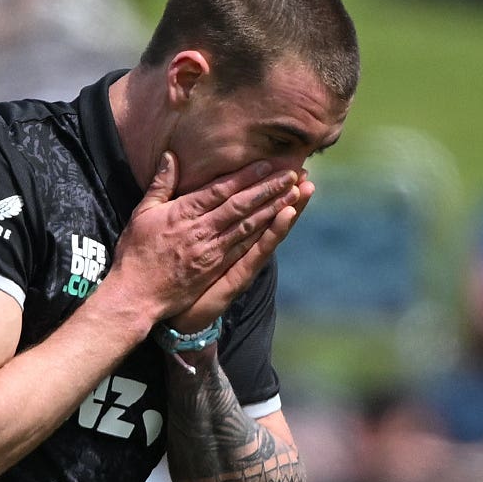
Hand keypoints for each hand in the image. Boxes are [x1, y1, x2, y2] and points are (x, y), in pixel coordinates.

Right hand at [110, 156, 298, 331]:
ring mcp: (210, 251)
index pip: (221, 190)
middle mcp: (201, 231)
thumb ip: (160, 185)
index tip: (268, 164)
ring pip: (248, 226)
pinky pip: (244, 248)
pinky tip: (278, 224)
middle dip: (269, 188)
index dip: (247, 176)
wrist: (135, 296)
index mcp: (183, 213)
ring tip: (295, 193)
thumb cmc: (135, 253)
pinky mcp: (215, 269)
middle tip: (294, 173)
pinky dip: (264, 235)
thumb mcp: (141, 214)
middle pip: (241, 205)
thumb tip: (170, 156)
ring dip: (273, 208)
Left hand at [163, 169, 312, 334]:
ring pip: (270, 229)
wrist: (176, 316)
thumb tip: (186, 183)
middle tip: (306, 171)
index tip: (285, 165)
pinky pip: (259, 250)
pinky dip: (274, 233)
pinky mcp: (240, 274)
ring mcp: (243, 260)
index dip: (268, 185)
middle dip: (286, 192)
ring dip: (290, 208)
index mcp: (228, 234)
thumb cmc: (178, 277)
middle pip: (268, 214)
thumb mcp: (181, 236)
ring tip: (305, 188)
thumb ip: (188, 212)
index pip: (252, 205)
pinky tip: (286, 215)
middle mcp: (241, 246)